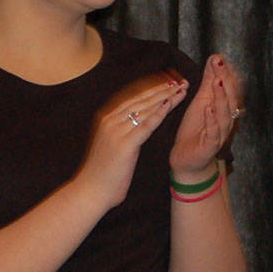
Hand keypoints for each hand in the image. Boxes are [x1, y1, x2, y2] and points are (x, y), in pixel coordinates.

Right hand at [77, 70, 188, 205]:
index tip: (168, 81)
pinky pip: (146, 124)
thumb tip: (136, 123)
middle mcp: (110, 120)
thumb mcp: (111, 145)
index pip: (134, 97)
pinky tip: (170, 103)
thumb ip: (121, 131)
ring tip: (181, 88)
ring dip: (165, 96)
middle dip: (162, 88)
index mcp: (107, 118)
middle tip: (180, 80)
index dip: (152, 87)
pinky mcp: (124, 143)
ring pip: (145, 108)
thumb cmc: (103, 173)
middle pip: (141, 99)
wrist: (91, 191)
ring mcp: (116, 130)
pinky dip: (159, 112)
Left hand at [169, 53, 243, 180]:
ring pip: (225, 114)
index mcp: (224, 108)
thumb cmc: (196, 129)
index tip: (220, 58)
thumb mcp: (201, 100)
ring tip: (217, 82)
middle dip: (225, 81)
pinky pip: (213, 132)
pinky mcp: (210, 146)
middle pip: (230, 99)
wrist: (187, 159)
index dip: (227, 74)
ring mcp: (220, 133)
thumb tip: (215, 59)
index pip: (230, 89)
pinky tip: (208, 108)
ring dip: (221, 98)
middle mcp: (226, 120)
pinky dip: (211, 120)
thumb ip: (209, 81)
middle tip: (220, 64)